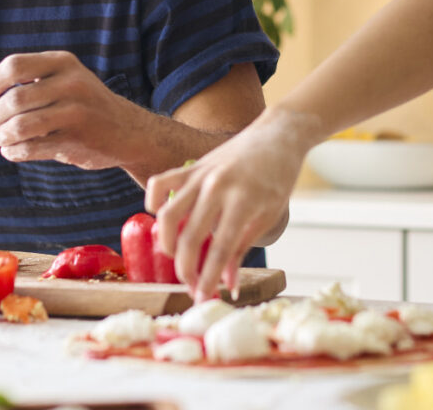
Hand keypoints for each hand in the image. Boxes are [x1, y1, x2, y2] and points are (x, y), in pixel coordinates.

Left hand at [0, 50, 139, 170]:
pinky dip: (14, 152)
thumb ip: (28, 88)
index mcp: (64, 63)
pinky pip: (31, 148)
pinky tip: (15, 151)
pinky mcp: (76, 140)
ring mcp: (76, 113)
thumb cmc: (84, 105)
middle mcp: (71, 84)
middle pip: (14, 99)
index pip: (15, 66)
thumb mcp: (65, 82)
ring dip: (1, 137)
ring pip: (20, 126)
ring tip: (0, 139)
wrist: (128, 130)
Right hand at [145, 107, 319, 301]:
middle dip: (187, 269)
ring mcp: (202, 173)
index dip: (209, 277)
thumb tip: (228, 284)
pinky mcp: (192, 165)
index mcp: (244, 200)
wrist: (278, 135)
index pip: (221, 248)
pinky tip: (158, 218)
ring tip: (176, 258)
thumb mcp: (269, 214)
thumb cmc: (279, 176)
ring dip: (166, 243)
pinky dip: (153, 202)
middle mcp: (218, 186)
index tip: (203, 298)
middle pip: (190, 236)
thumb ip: (243, 248)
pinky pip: (162, 183)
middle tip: (191, 286)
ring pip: (168, 214)